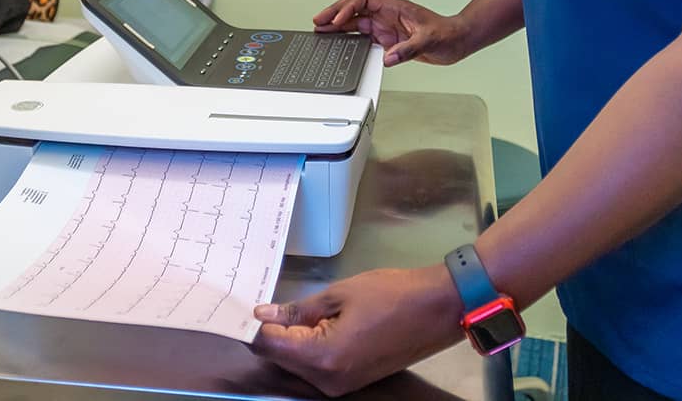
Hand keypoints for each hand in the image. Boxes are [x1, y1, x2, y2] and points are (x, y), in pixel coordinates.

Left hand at [251, 266, 465, 396]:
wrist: (437, 309)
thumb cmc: (391, 295)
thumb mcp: (339, 294)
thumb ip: (297, 309)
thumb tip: (263, 314)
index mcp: (323, 357)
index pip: (270, 346)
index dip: (254, 326)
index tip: (244, 305)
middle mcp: (328, 381)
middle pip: (280, 359)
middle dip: (271, 333)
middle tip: (267, 302)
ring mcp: (340, 386)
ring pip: (297, 365)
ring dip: (290, 341)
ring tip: (290, 309)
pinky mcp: (351, 383)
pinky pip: (316, 368)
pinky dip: (308, 348)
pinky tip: (311, 324)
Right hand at [313, 0, 467, 66]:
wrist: (457, 41)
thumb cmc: (447, 34)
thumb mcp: (429, 41)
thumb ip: (408, 49)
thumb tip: (388, 58)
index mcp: (395, 7)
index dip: (348, 7)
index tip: (337, 19)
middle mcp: (388, 15)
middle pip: (355, 7)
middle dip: (335, 12)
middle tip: (318, 21)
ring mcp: (386, 26)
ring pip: (356, 21)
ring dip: (339, 26)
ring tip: (321, 31)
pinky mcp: (388, 38)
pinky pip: (363, 35)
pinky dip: (349, 38)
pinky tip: (339, 43)